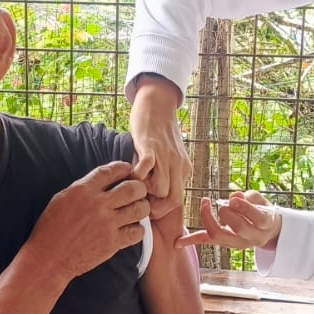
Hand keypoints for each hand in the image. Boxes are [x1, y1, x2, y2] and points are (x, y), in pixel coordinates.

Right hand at [26, 161, 150, 281]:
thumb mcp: (61, 199)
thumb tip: (101, 181)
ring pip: (139, 209)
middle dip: (140, 188)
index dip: (124, 168)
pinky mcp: (112, 243)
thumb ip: (82, 188)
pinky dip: (138, 229)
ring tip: (139, 210)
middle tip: (139, 192)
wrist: (49, 258)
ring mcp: (107, 224)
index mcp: (83, 190)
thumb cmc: (51, 229)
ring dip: (143, 208)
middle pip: (133, 188)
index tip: (129, 170)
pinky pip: (137, 232)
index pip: (111, 171)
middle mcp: (97, 204)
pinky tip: (132, 229)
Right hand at [130, 76, 189, 219]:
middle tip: (140, 204)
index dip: (161, 209)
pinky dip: (137, 175)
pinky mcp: (150, 146)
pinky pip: (146, 167)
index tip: (148, 208)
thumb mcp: (169, 157)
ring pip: (161, 189)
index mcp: (184, 169)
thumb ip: (165, 174)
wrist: (158, 104)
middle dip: (156, 209)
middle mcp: (178, 164)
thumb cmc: (159, 133)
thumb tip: (153, 196)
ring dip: (145, 192)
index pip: (177, 200)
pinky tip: (129, 172)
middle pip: (173, 200)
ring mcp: (166, 155)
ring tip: (135, 186)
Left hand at [177, 190, 280, 250]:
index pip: (256, 218)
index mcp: (264, 226)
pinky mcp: (224, 243)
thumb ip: (251, 198)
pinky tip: (177, 243)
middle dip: (227, 213)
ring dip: (209, 218)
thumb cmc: (263, 212)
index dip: (244, 208)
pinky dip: (191, 240)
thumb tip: (234, 196)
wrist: (267, 233)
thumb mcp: (263, 202)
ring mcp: (236, 243)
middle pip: (237, 228)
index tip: (234, 199)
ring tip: (206, 203)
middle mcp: (251, 238)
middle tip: (223, 203)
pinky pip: (206, 241)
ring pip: (219, 236)